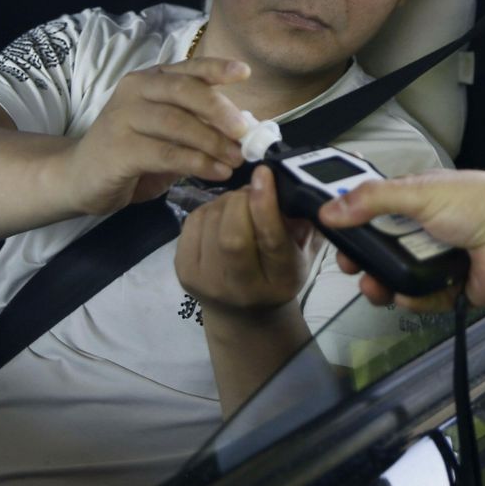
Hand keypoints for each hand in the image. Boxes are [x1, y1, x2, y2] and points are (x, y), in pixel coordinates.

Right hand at [56, 58, 251, 216]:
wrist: (78, 178)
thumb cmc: (132, 153)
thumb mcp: (169, 135)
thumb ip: (198, 125)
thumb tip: (243, 129)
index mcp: (150, 80)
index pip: (187, 68)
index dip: (216, 68)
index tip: (244, 73)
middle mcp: (135, 91)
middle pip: (183, 90)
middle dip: (219, 110)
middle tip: (244, 132)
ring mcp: (122, 117)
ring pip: (176, 122)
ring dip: (212, 142)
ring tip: (236, 159)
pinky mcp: (118, 149)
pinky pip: (165, 153)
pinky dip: (196, 163)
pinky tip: (216, 172)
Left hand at [175, 165, 318, 315]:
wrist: (242, 313)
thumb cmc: (278, 274)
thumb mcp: (301, 252)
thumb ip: (299, 221)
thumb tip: (283, 183)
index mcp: (278, 282)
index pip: (270, 241)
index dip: (265, 204)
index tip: (263, 172)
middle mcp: (240, 289)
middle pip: (232, 234)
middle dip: (241, 200)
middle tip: (252, 190)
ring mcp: (205, 282)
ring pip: (211, 222)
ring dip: (226, 201)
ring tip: (240, 204)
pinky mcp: (183, 271)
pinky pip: (193, 221)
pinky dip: (209, 208)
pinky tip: (222, 214)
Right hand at [318, 170, 484, 311]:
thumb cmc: (483, 204)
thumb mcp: (421, 192)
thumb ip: (373, 200)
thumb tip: (332, 209)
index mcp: (419, 200)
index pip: (375, 212)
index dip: (353, 224)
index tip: (335, 233)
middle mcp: (427, 230)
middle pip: (382, 249)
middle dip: (363, 259)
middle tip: (351, 265)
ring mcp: (438, 259)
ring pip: (398, 277)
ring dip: (383, 284)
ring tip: (375, 286)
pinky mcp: (450, 288)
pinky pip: (422, 299)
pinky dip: (413, 300)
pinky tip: (407, 295)